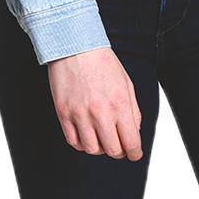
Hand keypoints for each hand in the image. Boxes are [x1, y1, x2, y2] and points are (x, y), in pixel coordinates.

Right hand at [48, 46, 143, 160]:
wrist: (75, 45)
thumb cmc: (102, 61)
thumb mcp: (126, 82)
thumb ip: (133, 110)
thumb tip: (133, 132)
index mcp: (119, 103)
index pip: (131, 142)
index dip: (135, 152)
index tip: (134, 153)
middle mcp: (100, 112)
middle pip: (113, 150)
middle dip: (119, 151)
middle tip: (118, 145)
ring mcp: (80, 114)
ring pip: (92, 149)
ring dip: (99, 147)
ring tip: (101, 136)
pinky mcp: (64, 113)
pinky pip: (73, 142)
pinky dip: (82, 143)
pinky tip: (86, 133)